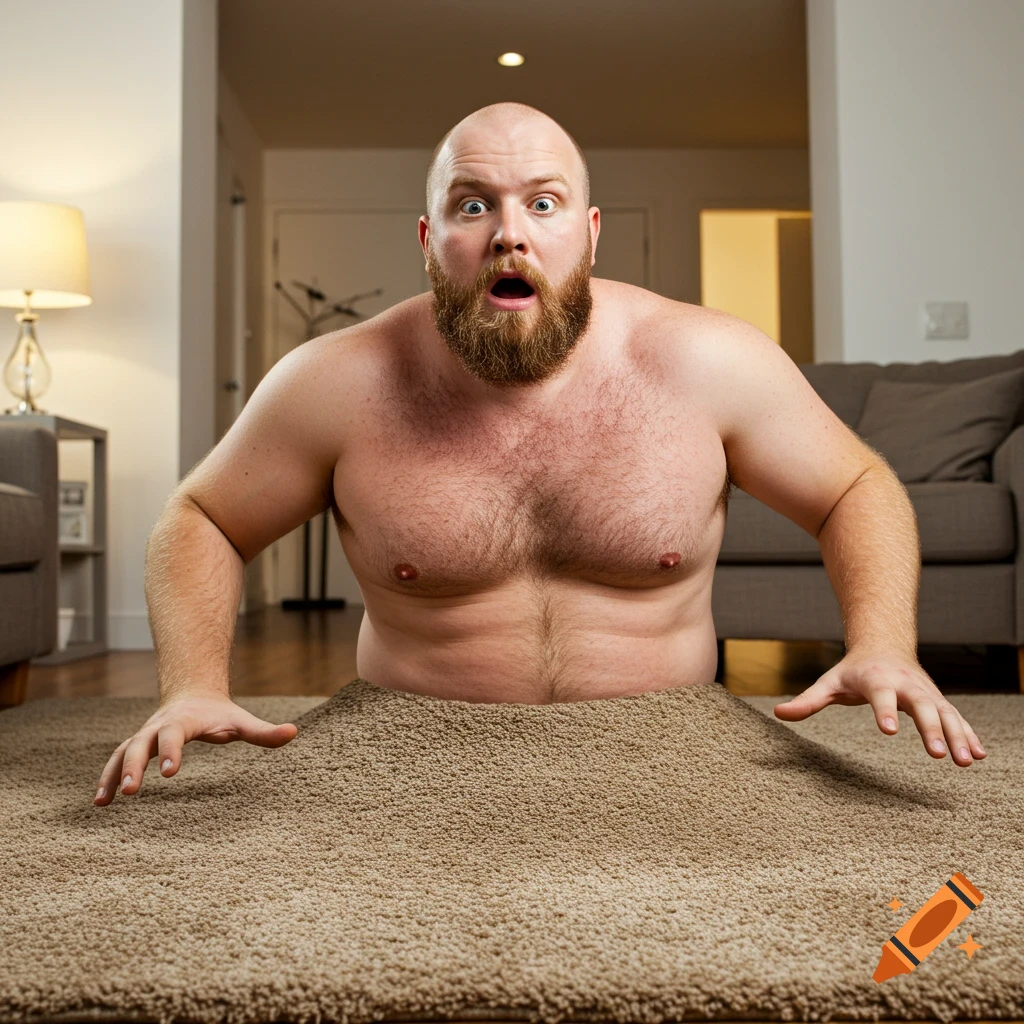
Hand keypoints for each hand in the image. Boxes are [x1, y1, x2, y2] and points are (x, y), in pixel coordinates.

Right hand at [93, 694, 298, 805]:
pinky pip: (116, 762)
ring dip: (112, 775)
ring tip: (104, 802)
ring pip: (122, 753)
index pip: (174, 735)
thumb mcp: (241, 720)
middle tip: (132, 792)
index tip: (171, 773)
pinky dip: (108, 779)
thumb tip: (293, 732)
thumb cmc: (219, 713)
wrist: (192, 694)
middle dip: (134, 766)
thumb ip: (264, 731)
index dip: (172, 751)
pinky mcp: (135, 747)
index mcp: (183, 720)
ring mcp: (143, 736)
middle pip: (139, 744)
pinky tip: (101, 802)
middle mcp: (156, 727)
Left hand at [773, 648, 986, 766]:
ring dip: (958, 736)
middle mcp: (906, 685)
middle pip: (922, 707)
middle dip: (932, 729)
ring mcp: (926, 693)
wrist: (884, 646)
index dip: (884, 712)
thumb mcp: (829, 682)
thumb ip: (807, 700)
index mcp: (877, 680)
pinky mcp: (938, 701)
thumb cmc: (853, 670)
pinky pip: (957, 718)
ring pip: (946, 714)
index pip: (880, 697)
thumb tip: (778, 712)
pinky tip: (979, 756)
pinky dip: (969, 735)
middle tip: (940, 755)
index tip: (889, 732)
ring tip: (966, 762)